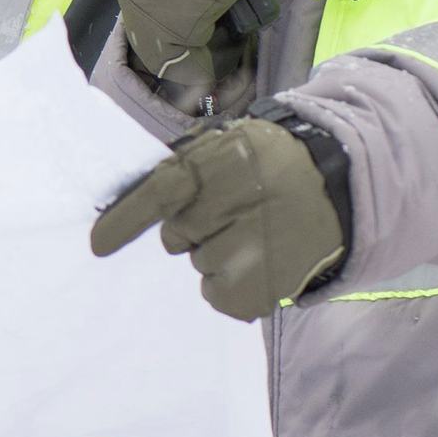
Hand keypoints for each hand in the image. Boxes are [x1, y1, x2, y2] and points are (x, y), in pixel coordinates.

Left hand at [90, 115, 346, 320]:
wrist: (339, 187)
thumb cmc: (270, 164)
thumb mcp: (229, 142)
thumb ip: (185, 164)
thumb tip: (136, 197)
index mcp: (222, 162)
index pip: (162, 192)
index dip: (125, 220)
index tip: (97, 245)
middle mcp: (235, 206)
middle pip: (176, 235)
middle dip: (194, 227)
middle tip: (234, 213)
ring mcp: (248, 253)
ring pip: (199, 263)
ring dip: (217, 253)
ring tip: (257, 235)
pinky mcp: (258, 291)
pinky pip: (216, 293)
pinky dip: (231, 283)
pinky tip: (261, 261)